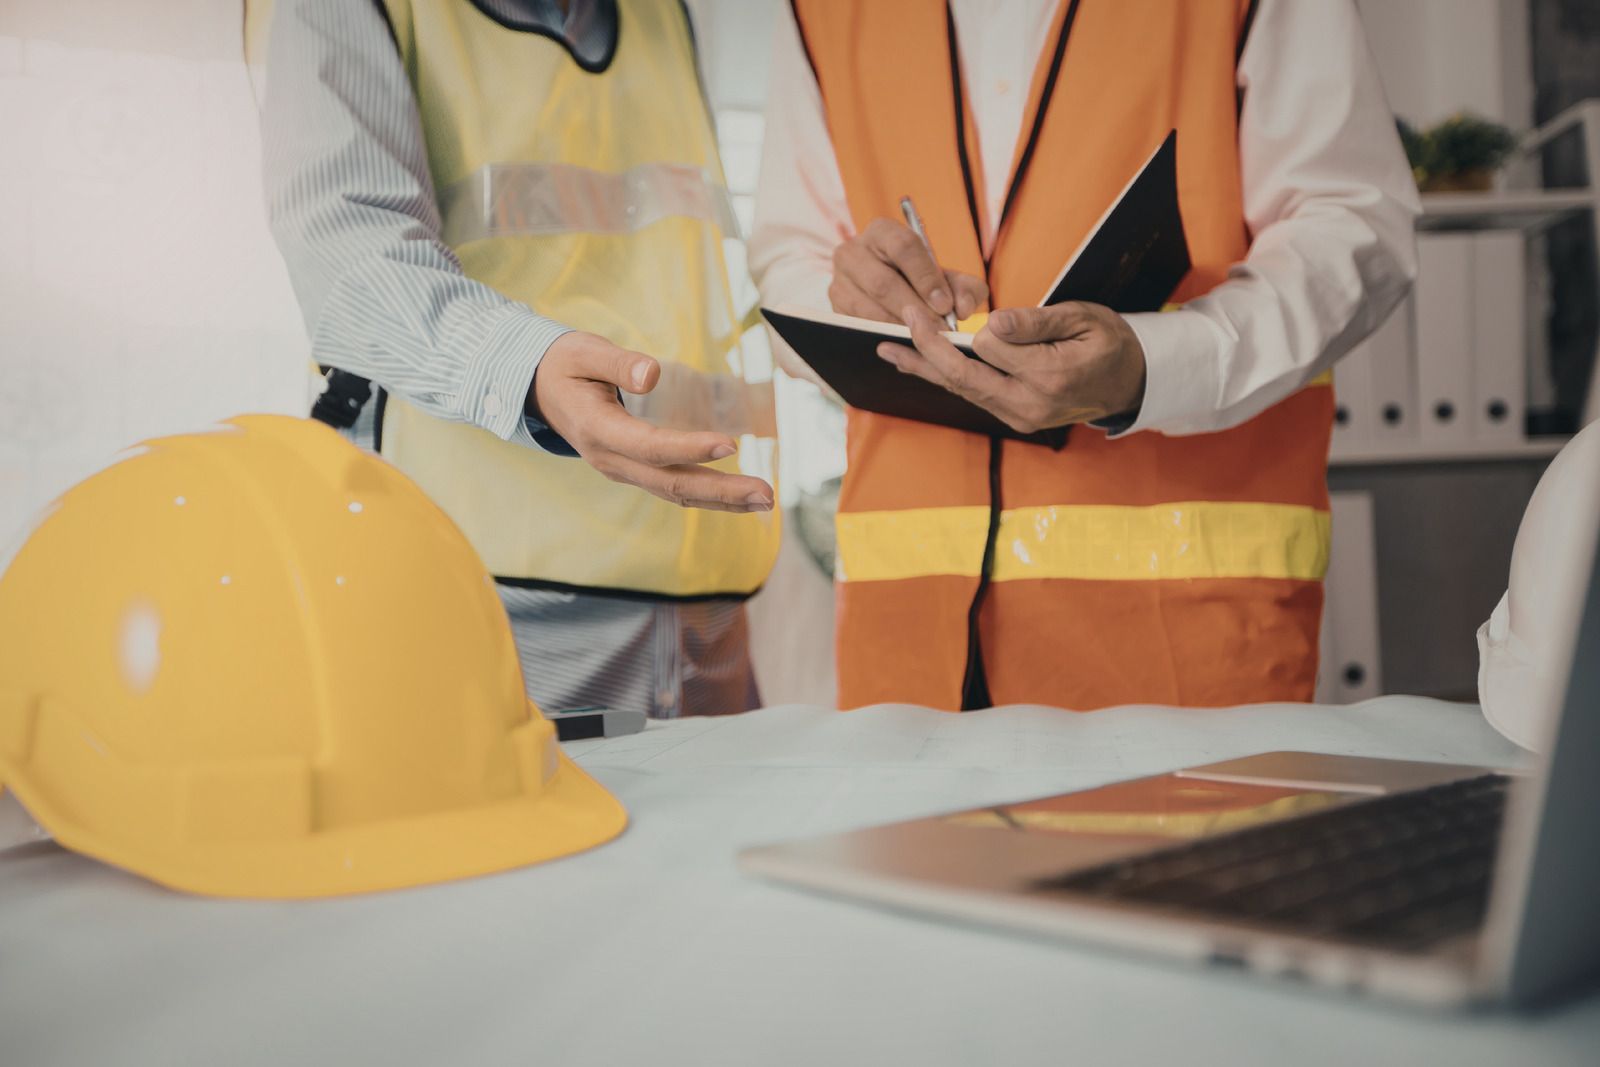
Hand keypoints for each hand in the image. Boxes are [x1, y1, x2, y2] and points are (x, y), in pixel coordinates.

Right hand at [529, 332, 773, 512]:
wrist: (540, 390)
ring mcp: (624, 470)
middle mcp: (611, 460)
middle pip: (672, 483)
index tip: (731, 443)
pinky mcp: (635, 471)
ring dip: (723, 500)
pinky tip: (740, 496)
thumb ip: (617, 363)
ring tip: (764, 500)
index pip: (650, 446)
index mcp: (597, 430)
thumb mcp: (583, 352)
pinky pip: (675, 488)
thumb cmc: (565, 365)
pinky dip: (709, 495)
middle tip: (766, 493)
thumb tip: (653, 374)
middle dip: (722, 491)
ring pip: (677, 493)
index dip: (690, 448)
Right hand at [829, 218, 987, 324]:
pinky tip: (905, 344)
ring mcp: (838, 282)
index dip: (926, 277)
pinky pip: (858, 327)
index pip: (903, 247)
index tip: (945, 305)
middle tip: (939, 330)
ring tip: (926, 339)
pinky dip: (883, 338)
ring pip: (868, 309)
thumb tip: (963, 308)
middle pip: (883, 282)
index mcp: (881, 232)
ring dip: (899, 327)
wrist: (888, 289)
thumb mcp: (947, 278)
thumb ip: (965, 288)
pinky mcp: (834, 309)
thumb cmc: (920, 280)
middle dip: (915, 310)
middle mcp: (852, 252)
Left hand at [877, 303, 1146, 433]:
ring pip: (961, 389)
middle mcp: (1030, 404)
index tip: (946, 304)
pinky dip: (943, 376)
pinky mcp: (1012, 418)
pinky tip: (918, 363)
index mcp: (1051, 377)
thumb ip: (1036, 322)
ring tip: (889, 348)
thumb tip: (991, 324)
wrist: (1129, 383)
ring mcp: (1020, 417)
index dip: (972, 326)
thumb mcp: (1083, 319)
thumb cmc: (1109, 342)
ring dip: (925, 366)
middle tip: (899, 319)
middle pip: (964, 377)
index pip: (990, 348)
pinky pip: (971, 395)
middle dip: (927, 347)